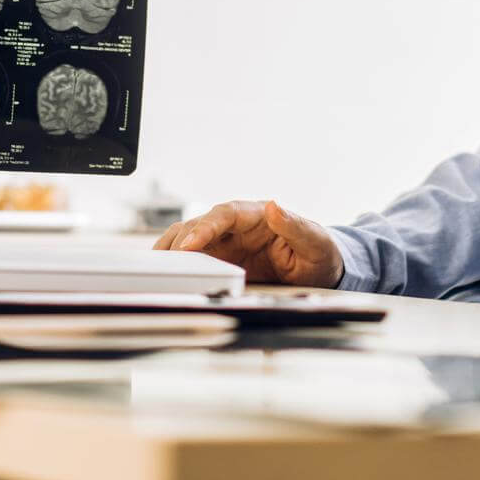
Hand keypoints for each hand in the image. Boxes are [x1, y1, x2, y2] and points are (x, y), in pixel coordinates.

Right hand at [152, 199, 343, 286]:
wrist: (320, 272)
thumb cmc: (319, 253)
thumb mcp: (315, 242)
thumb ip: (295, 226)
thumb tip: (275, 206)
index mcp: (257, 216)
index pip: (225, 214)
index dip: (206, 227)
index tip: (191, 244)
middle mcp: (238, 227)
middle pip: (200, 224)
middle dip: (181, 240)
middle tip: (167, 261)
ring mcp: (227, 244)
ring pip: (190, 239)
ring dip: (173, 250)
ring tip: (158, 267)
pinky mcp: (222, 261)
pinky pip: (195, 259)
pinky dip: (178, 264)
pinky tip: (165, 273)